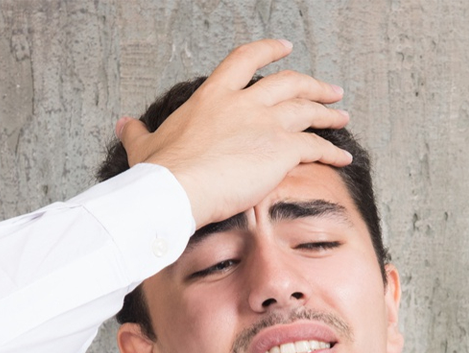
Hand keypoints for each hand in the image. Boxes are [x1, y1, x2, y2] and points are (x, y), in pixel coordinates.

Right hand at [117, 39, 350, 227]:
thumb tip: (126, 124)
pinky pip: (316, 146)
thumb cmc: (159, 173)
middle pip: (288, 82)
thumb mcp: (144, 146)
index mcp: (213, 96)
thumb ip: (139, 133)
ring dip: (328, 113)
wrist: (175, 190)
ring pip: (307, 109)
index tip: (285, 47)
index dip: (268, 51)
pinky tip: (343, 156)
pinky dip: (332, 150)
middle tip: (330, 90)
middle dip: (313, 85)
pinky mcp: (281, 149)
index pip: (244, 60)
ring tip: (342, 116)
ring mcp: (264, 123)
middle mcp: (243, 103)